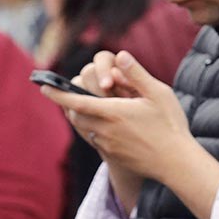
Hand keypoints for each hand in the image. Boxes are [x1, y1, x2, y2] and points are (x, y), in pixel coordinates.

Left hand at [41, 50, 196, 183]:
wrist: (176, 163)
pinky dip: (92, 128)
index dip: (57, 94)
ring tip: (84, 107)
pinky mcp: (113, 155)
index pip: (76, 101)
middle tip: (66, 93)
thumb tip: (120, 55)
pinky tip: (103, 124)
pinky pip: (94, 139)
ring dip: (80, 116)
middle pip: (76, 115)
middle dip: (69, 104)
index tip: (42, 86)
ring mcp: (107, 145)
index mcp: (113, 112)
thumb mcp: (158, 93)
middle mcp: (105, 130)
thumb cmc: (170, 125)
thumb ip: (136, 74)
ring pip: (84, 128)